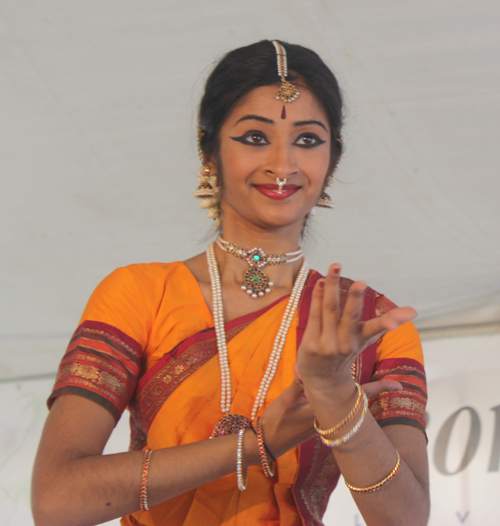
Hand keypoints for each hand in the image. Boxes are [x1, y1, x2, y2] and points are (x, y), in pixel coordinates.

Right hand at [261, 373, 402, 458]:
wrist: (267, 444)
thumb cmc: (277, 423)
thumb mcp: (285, 401)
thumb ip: (297, 385)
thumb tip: (304, 368)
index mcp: (325, 409)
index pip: (357, 397)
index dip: (378, 389)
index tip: (398, 385)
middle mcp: (329, 416)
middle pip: (357, 400)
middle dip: (374, 390)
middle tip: (395, 383)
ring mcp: (324, 419)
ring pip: (347, 403)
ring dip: (359, 393)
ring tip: (377, 384)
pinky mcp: (318, 420)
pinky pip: (336, 406)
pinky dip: (341, 395)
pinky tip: (340, 387)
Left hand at [297, 264, 415, 390]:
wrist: (323, 382)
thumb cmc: (345, 356)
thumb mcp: (366, 340)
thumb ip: (386, 324)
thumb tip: (414, 314)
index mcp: (360, 341)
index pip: (376, 329)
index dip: (390, 321)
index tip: (410, 313)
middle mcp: (345, 343)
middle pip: (350, 316)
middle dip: (355, 299)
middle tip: (361, 283)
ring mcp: (326, 344)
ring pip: (329, 308)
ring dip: (332, 285)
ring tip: (335, 265)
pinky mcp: (310, 343)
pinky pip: (315, 314)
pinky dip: (317, 296)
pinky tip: (321, 281)